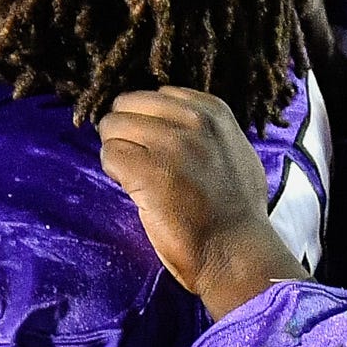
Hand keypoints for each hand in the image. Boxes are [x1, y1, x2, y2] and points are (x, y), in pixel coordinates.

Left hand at [97, 88, 306, 315]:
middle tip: (138, 161)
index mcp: (213, 112)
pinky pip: (109, 155)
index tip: (157, 147)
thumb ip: (205, 131)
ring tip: (137, 178)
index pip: (156, 95)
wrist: (237, 251)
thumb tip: (170, 124)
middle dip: (126, 132)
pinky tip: (134, 190)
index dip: (149, 121)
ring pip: (113, 127)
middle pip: (128, 104)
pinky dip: (114, 172)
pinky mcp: (149, 171)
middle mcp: (193, 120)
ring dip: (118, 152)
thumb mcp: (235, 152)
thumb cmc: (237, 211)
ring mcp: (170, 144)